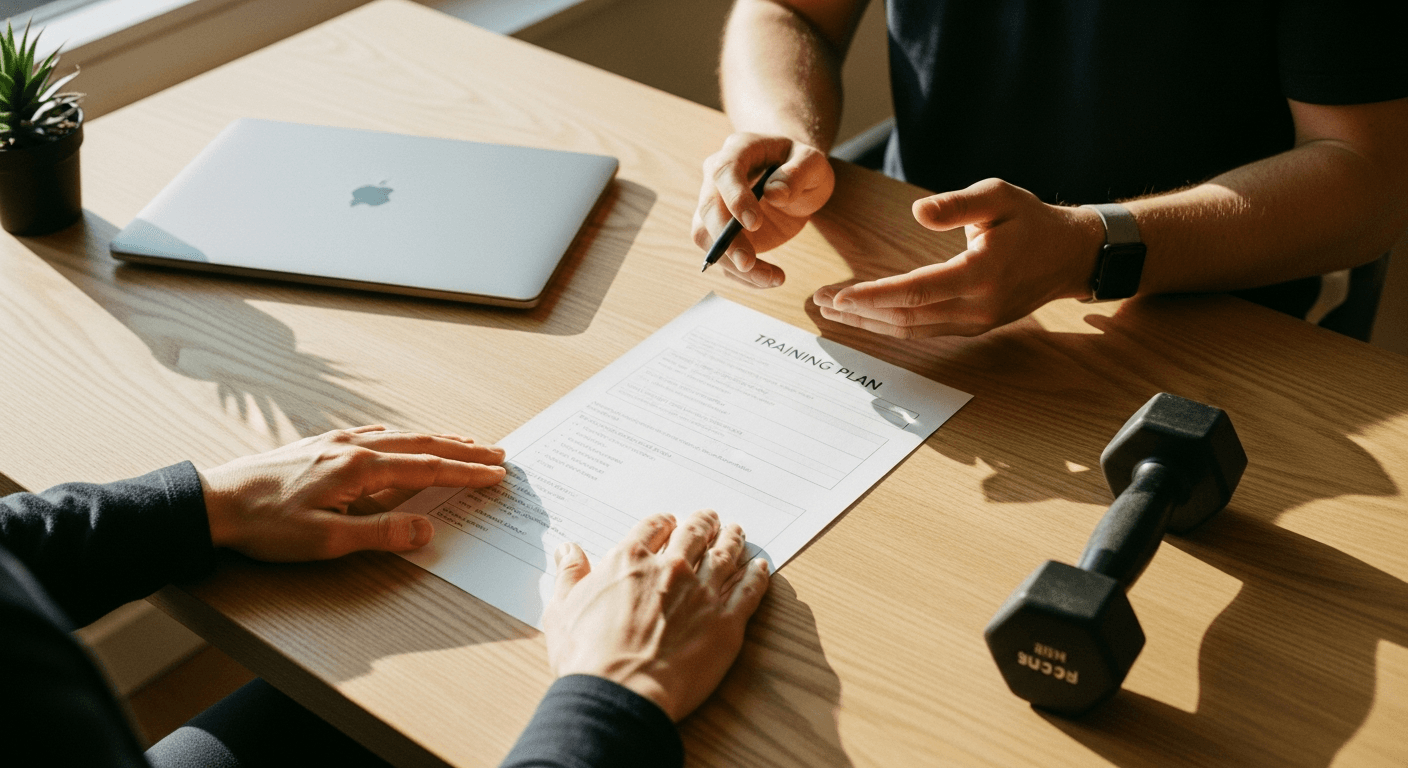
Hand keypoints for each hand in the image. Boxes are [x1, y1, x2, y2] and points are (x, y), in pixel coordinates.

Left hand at [200, 425, 505, 560]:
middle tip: (497, 453)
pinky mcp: (320, 446)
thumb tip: (427, 528)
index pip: (427, 468)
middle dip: (463, 449)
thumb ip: (381, 533)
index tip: (497, 473)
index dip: (466, 472)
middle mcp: (353, 447)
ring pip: (400, 436)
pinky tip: (401, 439)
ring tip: (463, 443)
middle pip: (421, 444)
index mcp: (360, 468)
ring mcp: (336, 443)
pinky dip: (402, 437)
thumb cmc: (266, 525)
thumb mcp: (326, 540)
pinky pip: (375, 434)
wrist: (214, 502)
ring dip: (436, 440)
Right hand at [543, 510, 771, 721]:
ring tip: (737, 532)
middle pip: (694, 535)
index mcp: (630, 560)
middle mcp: (671, 569)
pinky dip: (757, 576)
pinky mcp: (726, 622)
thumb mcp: (562, 609)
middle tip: (711, 518)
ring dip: (733, 540)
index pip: (653, 528)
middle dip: (704, 523)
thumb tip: (567, 550)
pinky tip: (761, 567)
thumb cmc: (586, 658)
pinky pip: (749, 591)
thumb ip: (569, 575)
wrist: (619, 693)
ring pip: (725, 556)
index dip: (663, 523)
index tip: (669, 523)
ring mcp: (703, 593)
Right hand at [693, 132, 834, 287]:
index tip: (754, 224)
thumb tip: (774, 193)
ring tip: (771, 278)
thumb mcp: (812, 163)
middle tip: (749, 264)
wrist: (794, 177)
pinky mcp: (722, 232)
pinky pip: (721, 256)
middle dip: (725, 241)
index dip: (734, 198)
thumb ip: (798, 173)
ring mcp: (716, 205)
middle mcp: (717, 177)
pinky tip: (771, 279)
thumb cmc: (801, 165)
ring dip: (732, 264)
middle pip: (707, 209)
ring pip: (706, 237)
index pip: (725, 172)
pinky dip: (742, 275)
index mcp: (739, 150)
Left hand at [812, 178, 1106, 337]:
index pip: (914, 292)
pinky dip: (891, 326)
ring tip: (834, 312)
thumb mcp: (999, 196)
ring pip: (913, 331)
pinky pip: (925, 331)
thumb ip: (958, 204)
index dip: (872, 296)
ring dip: (870, 324)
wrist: (1071, 255)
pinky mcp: (974, 326)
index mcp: (980, 274)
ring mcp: (976, 323)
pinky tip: (868, 317)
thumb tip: (918, 213)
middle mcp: (977, 307)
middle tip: (821, 302)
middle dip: (859, 313)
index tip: (838, 295)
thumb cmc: (1032, 220)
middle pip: (906, 318)